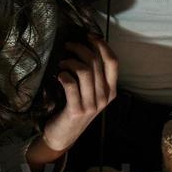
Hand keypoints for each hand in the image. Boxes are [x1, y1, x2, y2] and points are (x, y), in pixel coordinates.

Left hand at [36, 36, 118, 160]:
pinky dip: (63, 75)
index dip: (102, 45)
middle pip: (96, 63)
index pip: (113, 62)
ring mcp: (92, 105)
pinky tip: (58, 76)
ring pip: (84, 71)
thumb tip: (86, 47)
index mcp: (111, 91)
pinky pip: (71, 85)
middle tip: (67, 46)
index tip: (89, 36)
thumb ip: (93, 75)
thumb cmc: (75, 109)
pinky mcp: (77, 110)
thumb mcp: (90, 93)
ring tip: (61, 62)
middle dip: (80, 48)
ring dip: (70, 61)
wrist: (63, 136)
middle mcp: (104, 97)